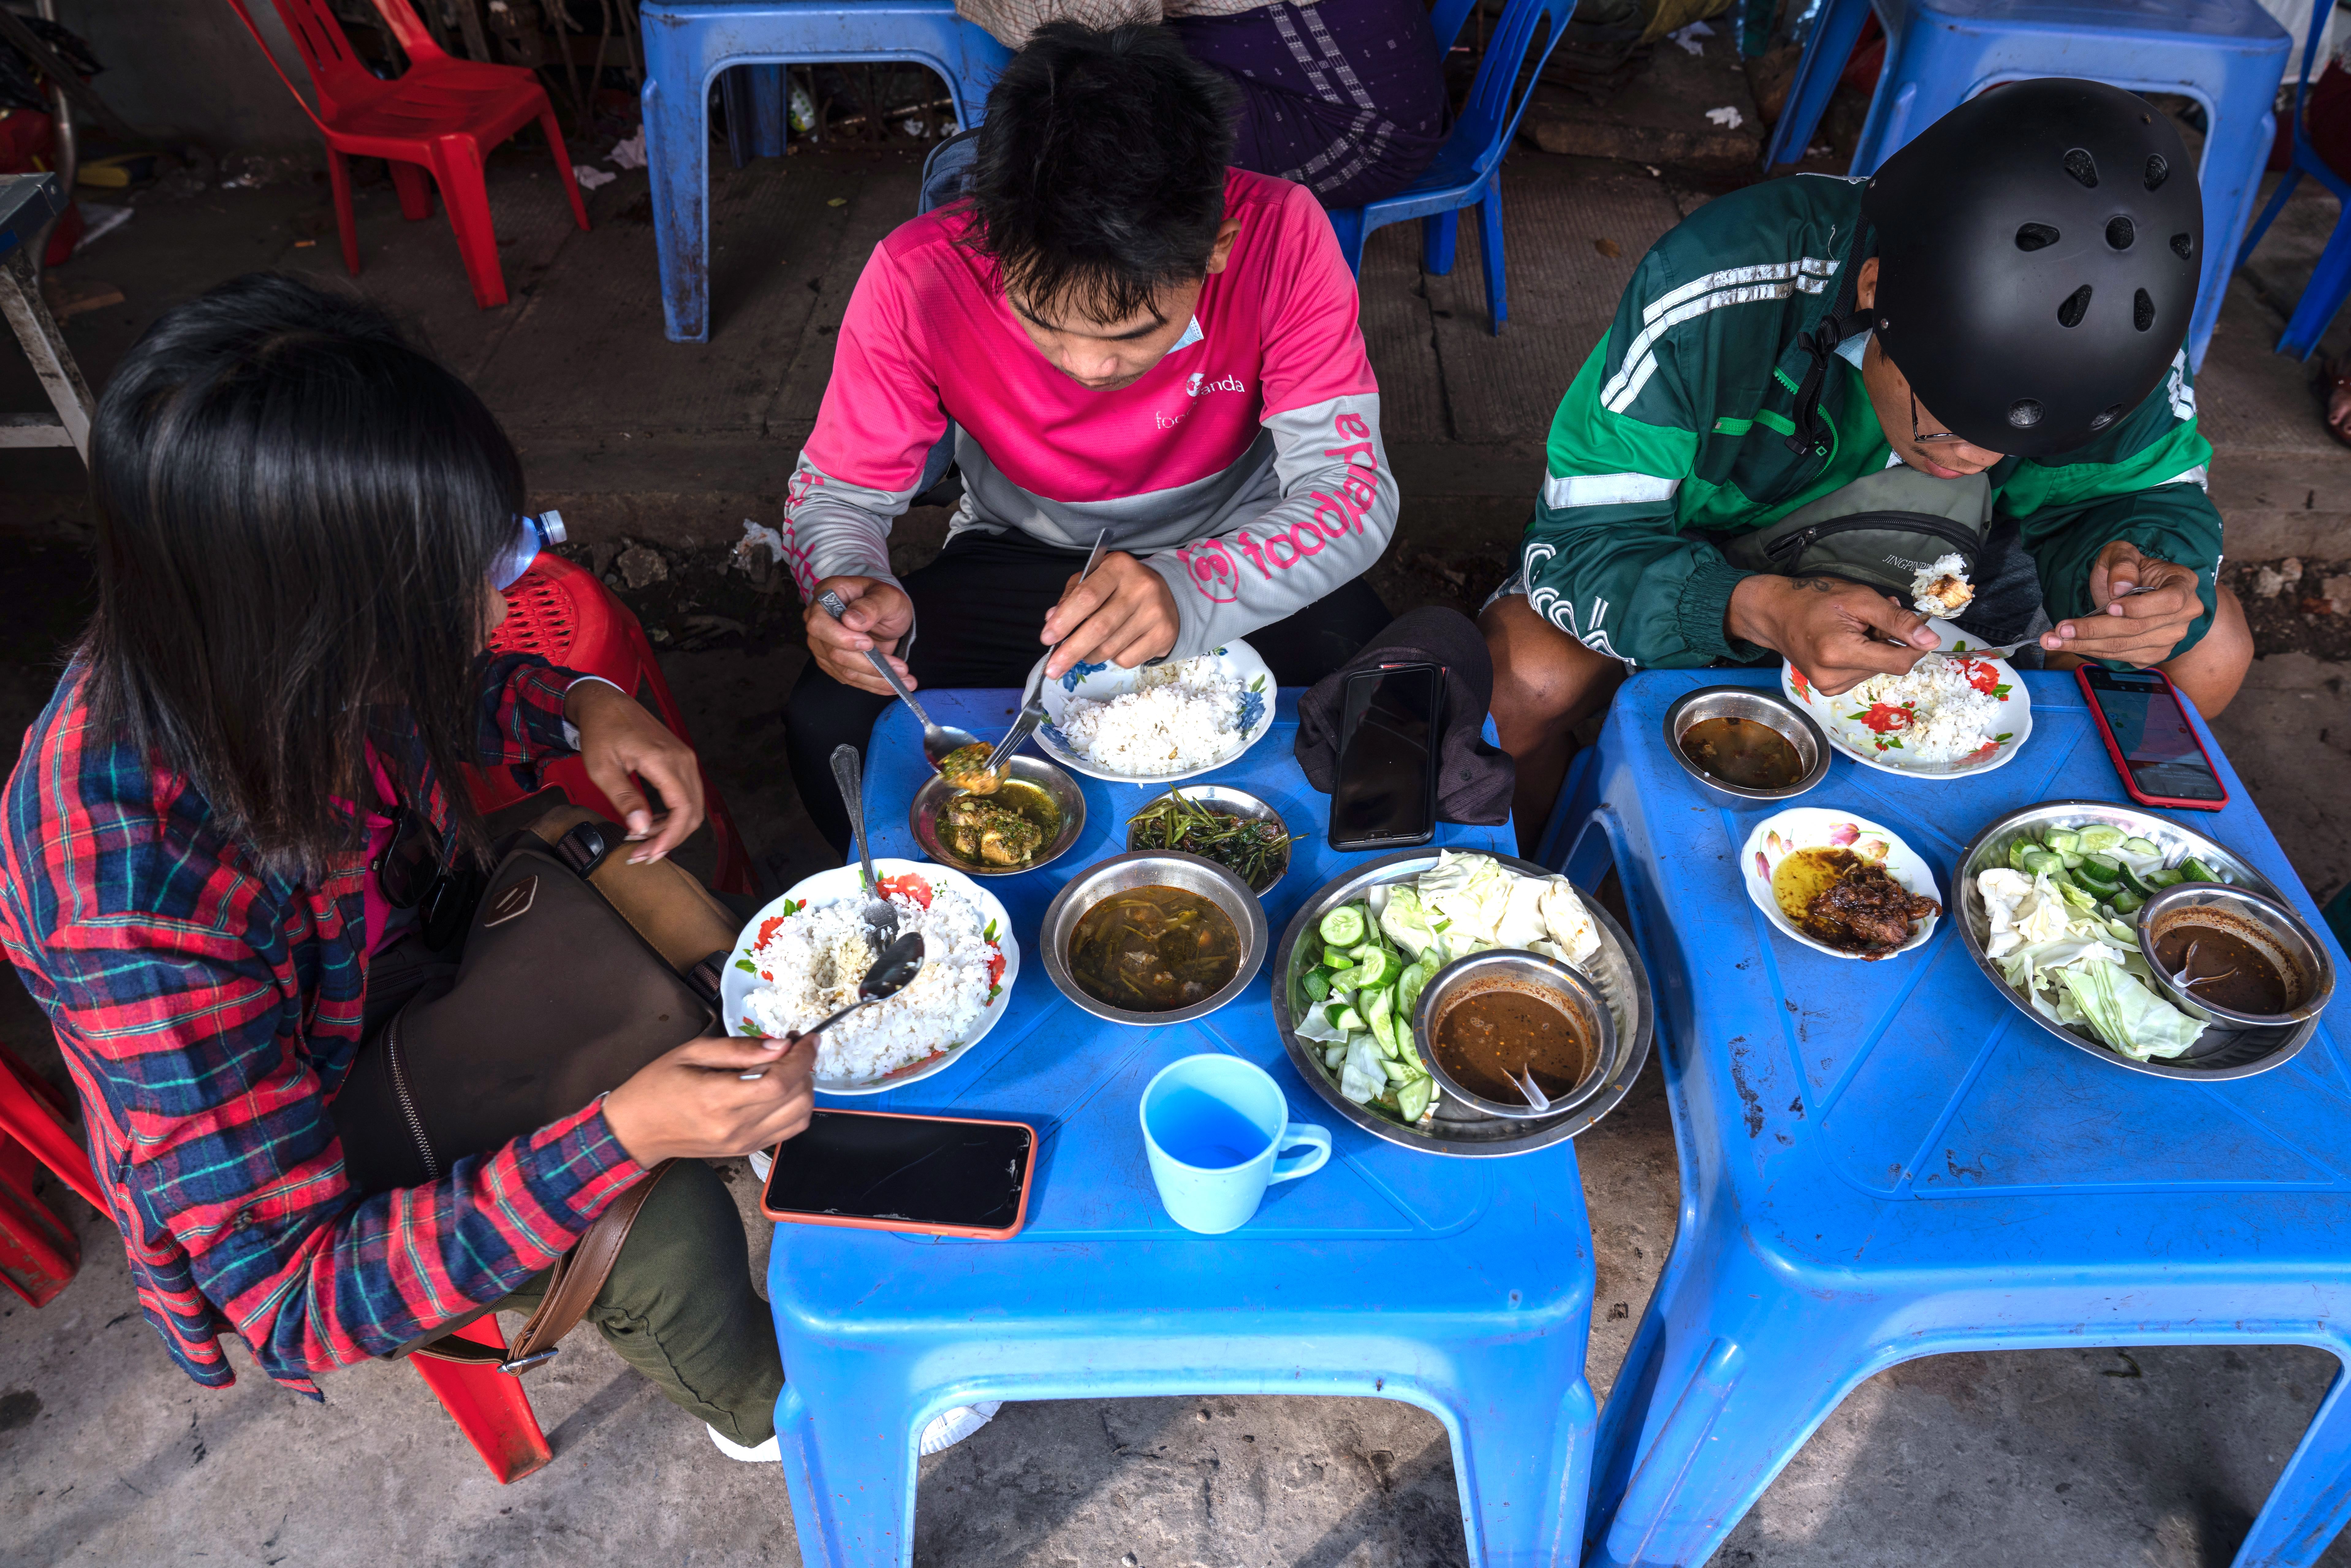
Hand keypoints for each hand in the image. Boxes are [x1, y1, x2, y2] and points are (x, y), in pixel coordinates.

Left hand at [567, 678, 705, 862]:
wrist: (605, 703)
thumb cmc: (601, 731)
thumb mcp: (602, 768)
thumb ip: (624, 799)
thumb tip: (640, 828)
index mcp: (663, 760)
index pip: (682, 809)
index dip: (670, 837)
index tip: (650, 853)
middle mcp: (681, 759)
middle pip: (692, 812)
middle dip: (670, 839)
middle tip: (643, 854)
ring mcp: (684, 758)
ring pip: (692, 806)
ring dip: (671, 829)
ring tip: (643, 840)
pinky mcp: (680, 759)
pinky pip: (686, 794)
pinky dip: (672, 814)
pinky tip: (651, 822)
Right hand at [600, 1033, 816, 1163]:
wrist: (636, 1130)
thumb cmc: (657, 1087)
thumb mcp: (691, 1053)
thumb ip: (739, 1049)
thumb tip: (780, 1045)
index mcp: (719, 1099)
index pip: (779, 1081)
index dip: (802, 1058)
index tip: (808, 1039)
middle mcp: (735, 1127)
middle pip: (796, 1099)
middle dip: (805, 1069)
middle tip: (794, 1049)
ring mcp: (743, 1143)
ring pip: (799, 1118)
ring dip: (803, 1089)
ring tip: (788, 1068)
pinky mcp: (745, 1150)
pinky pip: (788, 1131)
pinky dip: (794, 1109)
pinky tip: (780, 1090)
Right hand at [806, 575, 913, 694]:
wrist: (885, 613)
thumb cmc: (883, 599)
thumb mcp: (887, 596)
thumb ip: (872, 606)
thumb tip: (852, 621)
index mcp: (827, 596)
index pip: (819, 624)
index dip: (841, 638)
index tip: (868, 644)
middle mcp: (819, 622)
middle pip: (834, 653)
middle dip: (868, 665)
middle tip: (901, 669)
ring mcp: (823, 645)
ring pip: (844, 670)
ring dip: (876, 679)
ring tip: (906, 681)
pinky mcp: (833, 662)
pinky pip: (850, 679)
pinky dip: (873, 684)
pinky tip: (894, 685)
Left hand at [1039, 551, 1178, 677]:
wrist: (1169, 595)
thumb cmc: (1122, 586)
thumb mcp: (1096, 579)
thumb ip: (1072, 596)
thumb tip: (1051, 619)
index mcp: (1118, 567)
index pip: (1087, 596)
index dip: (1064, 620)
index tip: (1046, 638)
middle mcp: (1141, 588)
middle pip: (1099, 627)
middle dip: (1071, 651)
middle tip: (1052, 668)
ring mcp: (1155, 613)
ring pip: (1110, 648)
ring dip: (1089, 656)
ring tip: (1084, 652)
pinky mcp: (1163, 635)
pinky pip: (1127, 659)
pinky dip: (1112, 659)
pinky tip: (1114, 647)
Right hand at [1727, 575, 1939, 695]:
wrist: (1775, 613)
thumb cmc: (1814, 599)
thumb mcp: (1860, 599)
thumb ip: (1897, 621)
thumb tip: (1931, 640)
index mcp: (1838, 653)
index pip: (1899, 662)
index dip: (1914, 644)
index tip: (1914, 625)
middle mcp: (1832, 677)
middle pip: (1888, 665)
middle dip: (1889, 641)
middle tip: (1870, 619)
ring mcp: (1828, 686)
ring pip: (1877, 670)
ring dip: (1876, 649)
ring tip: (1855, 628)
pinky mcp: (1827, 688)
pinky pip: (1862, 673)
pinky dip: (1863, 657)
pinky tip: (1848, 641)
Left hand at [2040, 542, 2205, 665]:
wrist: (2128, 586)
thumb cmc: (2128, 567)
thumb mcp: (2122, 552)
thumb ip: (2122, 564)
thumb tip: (2120, 587)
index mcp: (2183, 584)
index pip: (2170, 602)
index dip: (2140, 607)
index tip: (2110, 607)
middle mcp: (2183, 616)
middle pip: (2138, 628)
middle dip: (2094, 629)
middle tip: (2060, 629)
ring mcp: (2169, 639)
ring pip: (2124, 647)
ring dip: (2084, 645)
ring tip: (2052, 640)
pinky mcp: (2151, 654)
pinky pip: (2119, 657)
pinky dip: (2090, 651)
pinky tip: (2066, 645)